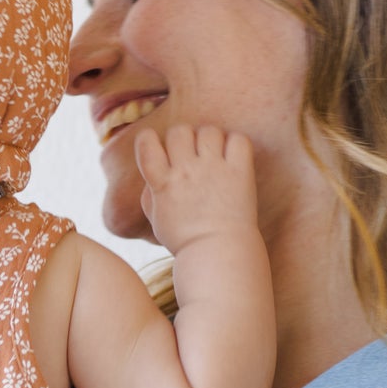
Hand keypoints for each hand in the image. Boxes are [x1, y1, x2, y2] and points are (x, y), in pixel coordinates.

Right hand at [135, 124, 257, 254]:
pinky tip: (232, 159)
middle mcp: (186, 172)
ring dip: (210, 140)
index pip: (146, 141)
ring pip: (208, 131)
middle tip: (192, 157)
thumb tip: (153, 176)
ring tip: (214, 158)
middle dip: (183, 139)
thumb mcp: (156, 221)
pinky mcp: (239, 172)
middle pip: (179, 131)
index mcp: (162, 183)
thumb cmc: (185, 241)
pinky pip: (237, 139)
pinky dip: (235, 144)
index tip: (159, 151)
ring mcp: (214, 170)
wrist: (218, 256)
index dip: (150, 140)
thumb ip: (150, 195)